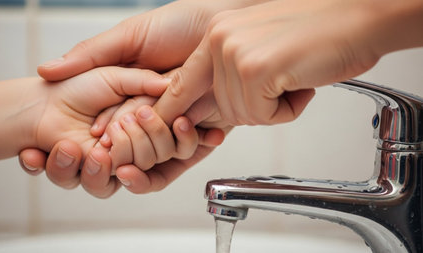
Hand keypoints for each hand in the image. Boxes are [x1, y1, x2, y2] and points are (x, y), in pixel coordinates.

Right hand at [20, 0, 262, 195]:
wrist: (219, 24)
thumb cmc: (177, 23)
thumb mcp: (129, 36)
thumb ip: (91, 55)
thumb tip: (45, 71)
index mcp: (130, 93)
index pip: (111, 122)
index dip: (105, 131)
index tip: (96, 138)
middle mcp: (154, 110)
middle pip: (136, 141)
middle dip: (130, 145)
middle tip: (127, 139)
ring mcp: (178, 118)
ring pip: (161, 149)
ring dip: (157, 144)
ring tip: (161, 124)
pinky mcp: (204, 125)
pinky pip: (192, 147)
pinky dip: (189, 144)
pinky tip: (188, 129)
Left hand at [154, 0, 422, 125]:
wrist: (358, 19)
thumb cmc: (316, 35)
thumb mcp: (259, 50)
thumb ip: (229, 75)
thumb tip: (213, 110)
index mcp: (216, 35)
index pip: (182, 82)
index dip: (174, 109)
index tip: (163, 126)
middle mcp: (219, 41)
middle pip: (221, 108)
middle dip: (255, 108)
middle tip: (282, 84)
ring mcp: (235, 54)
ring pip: (243, 115)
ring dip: (274, 108)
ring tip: (294, 79)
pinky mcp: (256, 70)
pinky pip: (265, 117)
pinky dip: (288, 110)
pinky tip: (301, 84)